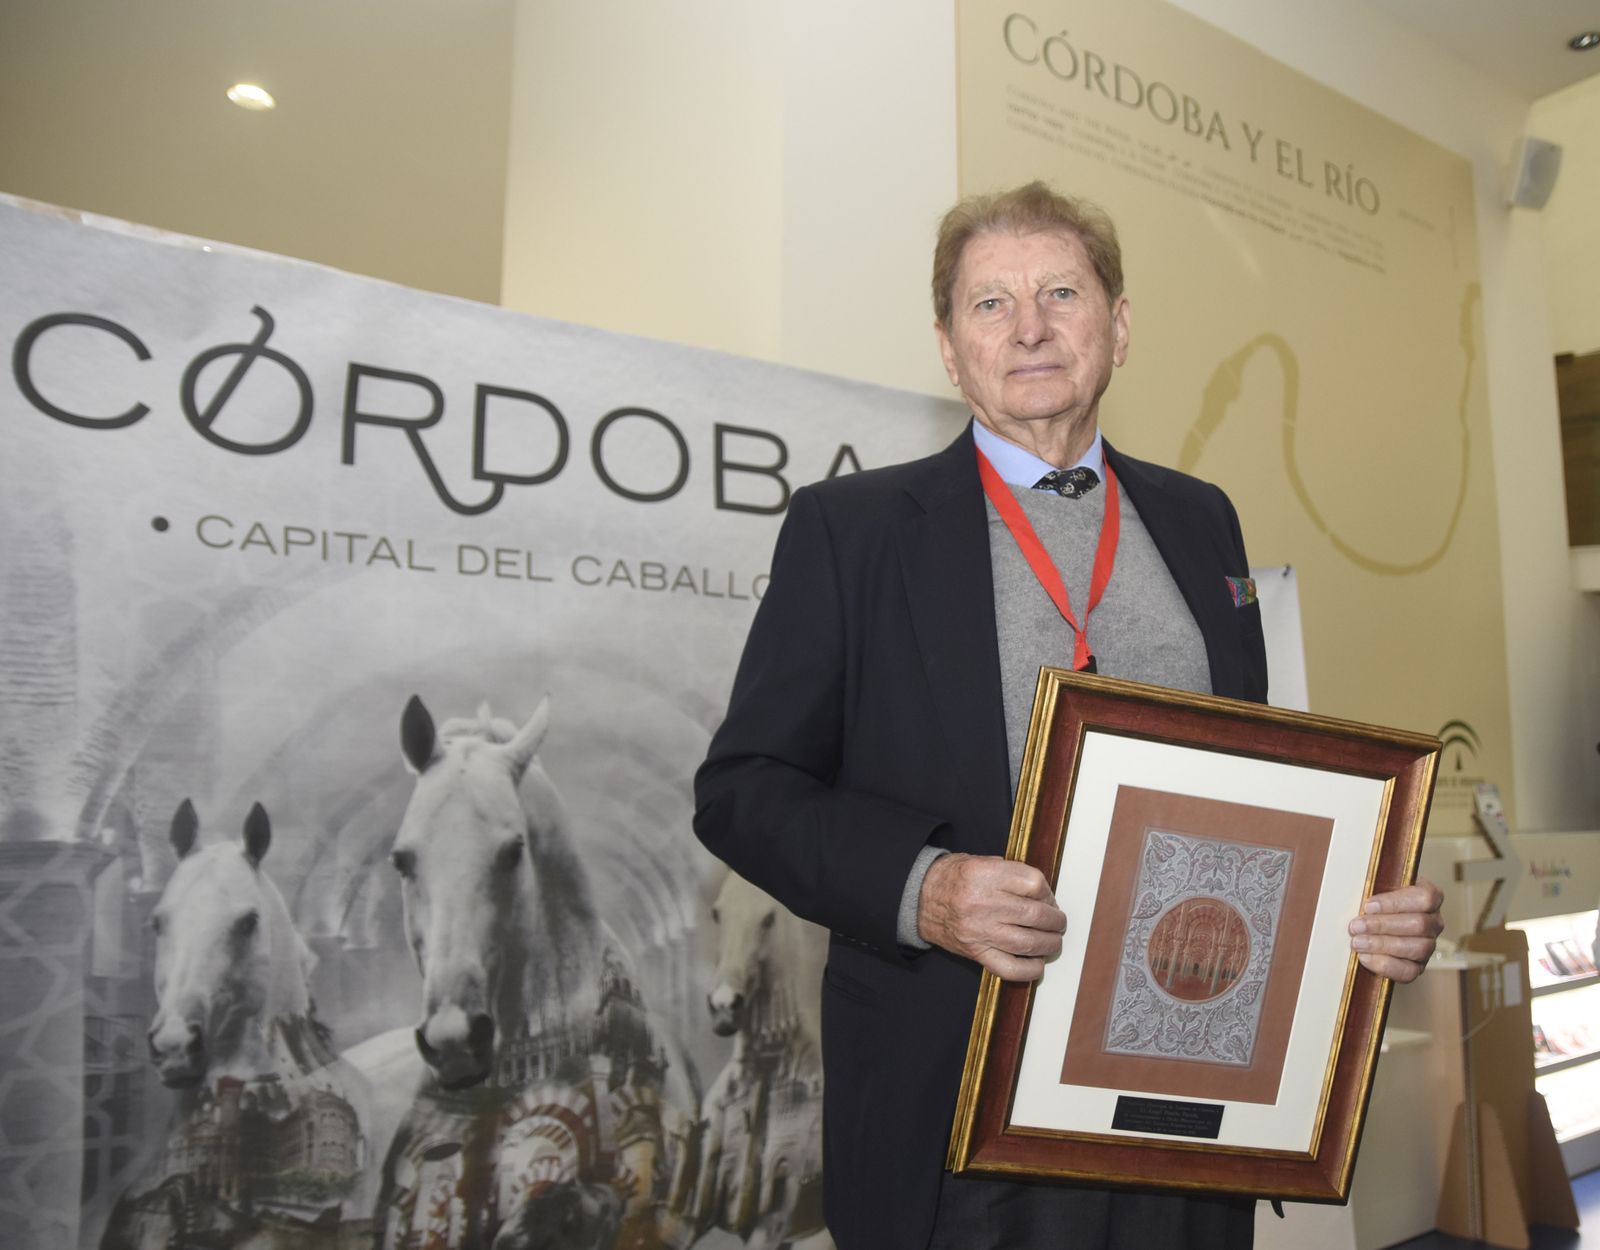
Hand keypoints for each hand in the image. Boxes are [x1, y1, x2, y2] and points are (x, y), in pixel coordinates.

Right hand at [918, 853, 1065, 980]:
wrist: (919, 898)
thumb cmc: (953, 878)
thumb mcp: (981, 862)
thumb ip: (1012, 875)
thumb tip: (1045, 895)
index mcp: (985, 875)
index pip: (1034, 883)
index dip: (1048, 893)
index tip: (1049, 898)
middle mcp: (982, 903)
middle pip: (1036, 915)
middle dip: (1055, 920)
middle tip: (1058, 922)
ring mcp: (979, 931)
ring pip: (1029, 943)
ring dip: (1049, 944)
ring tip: (1053, 941)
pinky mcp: (976, 952)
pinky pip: (1010, 968)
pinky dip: (1030, 969)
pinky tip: (1037, 963)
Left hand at [1348, 878, 1443, 982]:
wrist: (1373, 926)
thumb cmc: (1376, 903)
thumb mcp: (1377, 888)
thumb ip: (1374, 887)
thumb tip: (1355, 888)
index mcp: (1430, 897)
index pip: (1424, 898)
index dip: (1396, 903)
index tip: (1368, 905)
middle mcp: (1434, 922)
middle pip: (1419, 924)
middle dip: (1383, 925)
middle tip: (1356, 926)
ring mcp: (1429, 946)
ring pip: (1416, 948)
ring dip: (1382, 945)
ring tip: (1357, 942)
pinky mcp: (1418, 966)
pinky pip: (1409, 971)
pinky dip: (1385, 964)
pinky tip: (1365, 957)